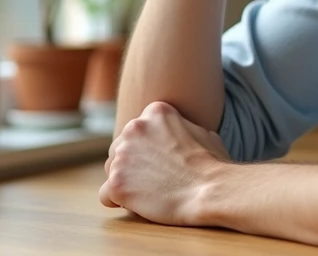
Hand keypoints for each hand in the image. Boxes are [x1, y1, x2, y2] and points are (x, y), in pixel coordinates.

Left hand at [99, 101, 230, 225]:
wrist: (211, 189)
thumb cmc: (212, 165)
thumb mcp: (200, 132)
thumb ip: (181, 129)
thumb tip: (181, 134)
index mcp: (154, 112)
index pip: (136, 131)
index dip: (146, 149)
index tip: (159, 162)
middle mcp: (134, 128)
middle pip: (119, 149)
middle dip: (132, 164)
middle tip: (153, 179)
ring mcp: (122, 155)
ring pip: (110, 170)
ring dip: (125, 181)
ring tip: (149, 192)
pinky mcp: (117, 183)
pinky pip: (105, 194)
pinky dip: (117, 201)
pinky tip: (136, 204)